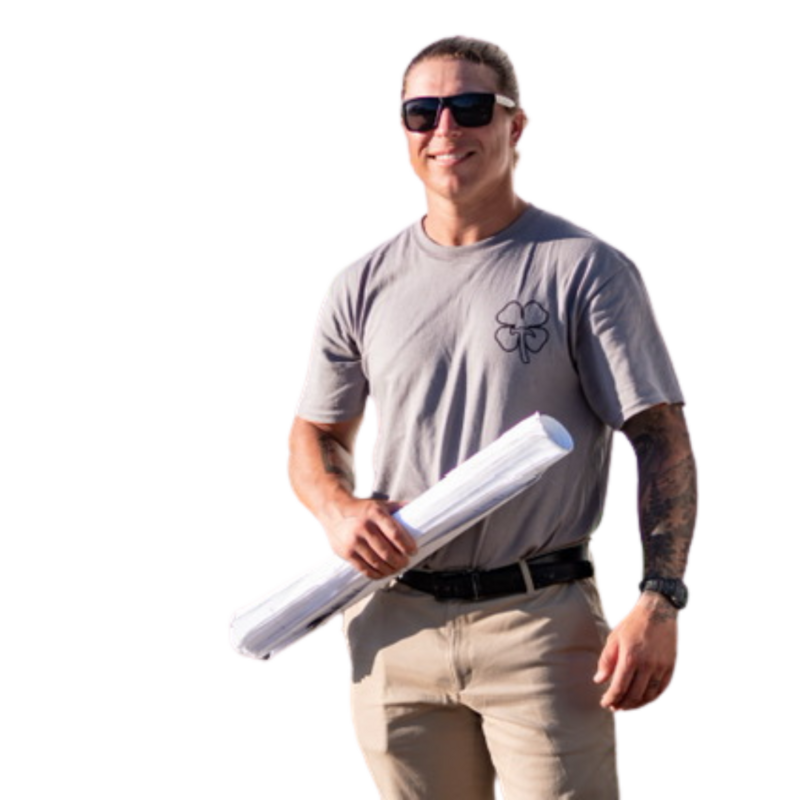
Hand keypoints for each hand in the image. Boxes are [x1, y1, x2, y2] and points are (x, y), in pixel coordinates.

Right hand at [322, 497, 416, 579]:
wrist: (332, 509)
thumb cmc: (360, 509)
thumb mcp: (377, 504)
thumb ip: (395, 508)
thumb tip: (413, 508)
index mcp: (375, 513)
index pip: (395, 534)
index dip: (407, 546)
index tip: (413, 551)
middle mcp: (364, 527)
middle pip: (387, 552)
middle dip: (400, 561)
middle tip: (406, 562)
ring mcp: (353, 541)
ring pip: (377, 563)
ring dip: (390, 569)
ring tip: (396, 569)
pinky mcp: (346, 553)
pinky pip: (365, 569)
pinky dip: (377, 574)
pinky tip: (383, 573)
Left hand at [593, 591, 681, 713]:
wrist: (660, 611)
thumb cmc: (633, 623)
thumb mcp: (614, 638)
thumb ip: (606, 660)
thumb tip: (599, 680)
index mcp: (631, 657)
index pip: (619, 687)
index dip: (611, 699)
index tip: (605, 703)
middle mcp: (648, 665)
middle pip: (635, 695)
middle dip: (623, 705)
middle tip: (615, 708)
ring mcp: (662, 667)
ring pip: (650, 696)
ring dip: (638, 706)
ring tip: (627, 708)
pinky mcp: (672, 667)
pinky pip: (664, 690)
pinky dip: (654, 700)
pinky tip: (646, 702)